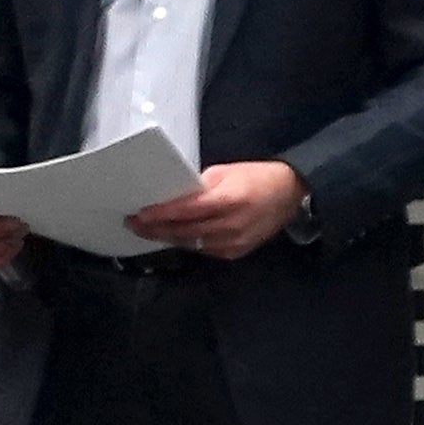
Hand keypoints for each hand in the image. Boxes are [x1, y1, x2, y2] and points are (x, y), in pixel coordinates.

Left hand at [126, 160, 308, 258]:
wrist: (290, 194)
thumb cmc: (256, 177)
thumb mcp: (226, 172)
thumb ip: (198, 186)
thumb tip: (172, 196)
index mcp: (229, 200)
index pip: (187, 211)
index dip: (160, 215)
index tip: (138, 215)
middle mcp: (231, 225)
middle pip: (185, 232)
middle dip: (156, 229)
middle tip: (133, 225)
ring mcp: (234, 242)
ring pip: (192, 244)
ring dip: (168, 238)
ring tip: (147, 230)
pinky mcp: (236, 252)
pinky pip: (204, 251)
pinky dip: (187, 243)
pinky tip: (173, 236)